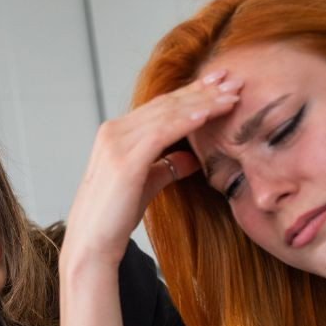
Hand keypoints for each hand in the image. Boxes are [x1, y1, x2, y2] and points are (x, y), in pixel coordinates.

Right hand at [61, 69, 241, 268]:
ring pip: (167, 114)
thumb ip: (167, 166)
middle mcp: (113, 131)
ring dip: (202, 103)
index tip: (219, 85)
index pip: (160, 105)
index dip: (191, 93)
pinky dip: (186, 121)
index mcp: (116, 133)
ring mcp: (116, 143)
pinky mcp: (125, 160)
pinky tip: (207, 114)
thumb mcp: (147, 185)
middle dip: (202, 91)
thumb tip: (193, 157)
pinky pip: (161, 133)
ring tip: (232, 96)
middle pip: (166, 103)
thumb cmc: (114, 218)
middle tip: (233, 80)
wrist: (91, 245)